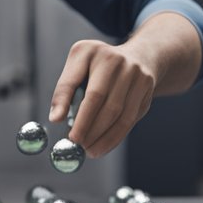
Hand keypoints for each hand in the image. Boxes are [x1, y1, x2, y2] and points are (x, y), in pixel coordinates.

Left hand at [48, 39, 155, 157]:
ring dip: (103, 138)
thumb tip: (55, 118)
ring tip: (89, 150)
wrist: (140, 56)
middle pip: (103, 102)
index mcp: (92, 51)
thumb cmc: (99, 65)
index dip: (71, 110)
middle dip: (89, 129)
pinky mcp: (147, 91)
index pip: (77, 84)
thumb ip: (65, 90)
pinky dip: (115, 137)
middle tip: (77, 146)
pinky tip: (103, 145)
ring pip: (120, 115)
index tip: (68, 135)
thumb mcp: (77, 66)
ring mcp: (137, 75)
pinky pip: (130, 120)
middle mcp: (118, 61)